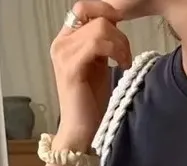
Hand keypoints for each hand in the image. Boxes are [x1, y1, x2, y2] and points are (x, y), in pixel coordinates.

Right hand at [50, 1, 133, 151]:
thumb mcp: (98, 65)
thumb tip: (116, 23)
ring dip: (120, 43)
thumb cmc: (90, 102)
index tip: (123, 36)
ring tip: (124, 63)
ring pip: (100, 27)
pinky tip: (121, 66)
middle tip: (126, 57)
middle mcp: (60, 43)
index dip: (108, 14)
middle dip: (120, 34)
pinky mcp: (71, 67)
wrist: (80, 131)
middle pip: (97, 16)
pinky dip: (115, 51)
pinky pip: (97, 43)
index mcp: (66, 40)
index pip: (85, 8)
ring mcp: (63, 54)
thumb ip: (102, 43)